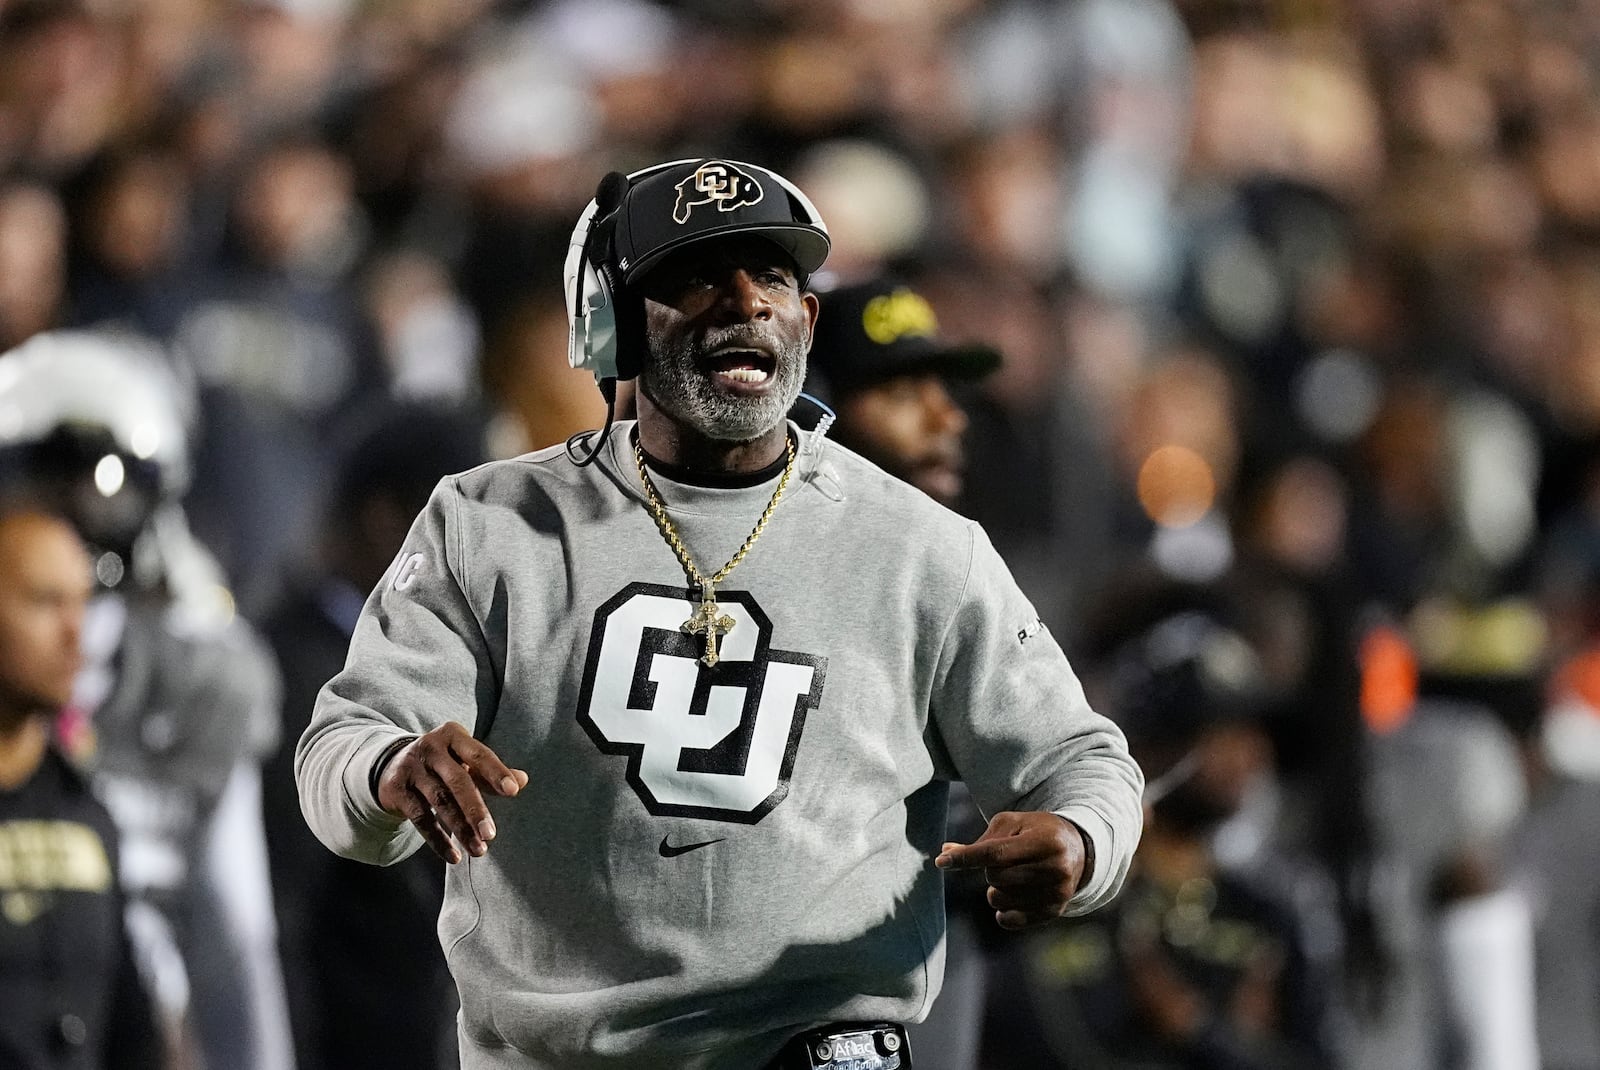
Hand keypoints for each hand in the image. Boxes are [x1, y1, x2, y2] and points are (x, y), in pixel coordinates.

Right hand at [376, 722, 527, 863]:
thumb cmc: (443, 762)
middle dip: (475, 809)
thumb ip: (491, 771)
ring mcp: (411, 768)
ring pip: (439, 802)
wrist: (391, 764)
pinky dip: (437, 840)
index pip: (478, 754)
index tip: (513, 791)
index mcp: (452, 735)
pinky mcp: (396, 790)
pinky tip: (454, 856)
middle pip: (457, 781)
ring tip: (479, 850)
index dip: (496, 772)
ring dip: (460, 829)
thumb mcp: (464, 760)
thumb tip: (522, 780)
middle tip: (491, 834)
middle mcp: (430, 748)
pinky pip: (420, 818)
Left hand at [935, 811, 1087, 928]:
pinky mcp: (1054, 911)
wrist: (1078, 849)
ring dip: (994, 890)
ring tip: (1011, 878)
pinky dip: (1002, 912)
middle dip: (989, 870)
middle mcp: (1055, 867)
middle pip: (995, 877)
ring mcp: (1057, 892)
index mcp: (1044, 840)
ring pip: (999, 900)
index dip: (965, 858)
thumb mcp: (1011, 825)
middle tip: (1004, 861)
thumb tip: (944, 852)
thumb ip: (980, 841)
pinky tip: (1011, 898)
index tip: (940, 862)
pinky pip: (1010, 921)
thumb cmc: (1035, 832)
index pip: (996, 853)